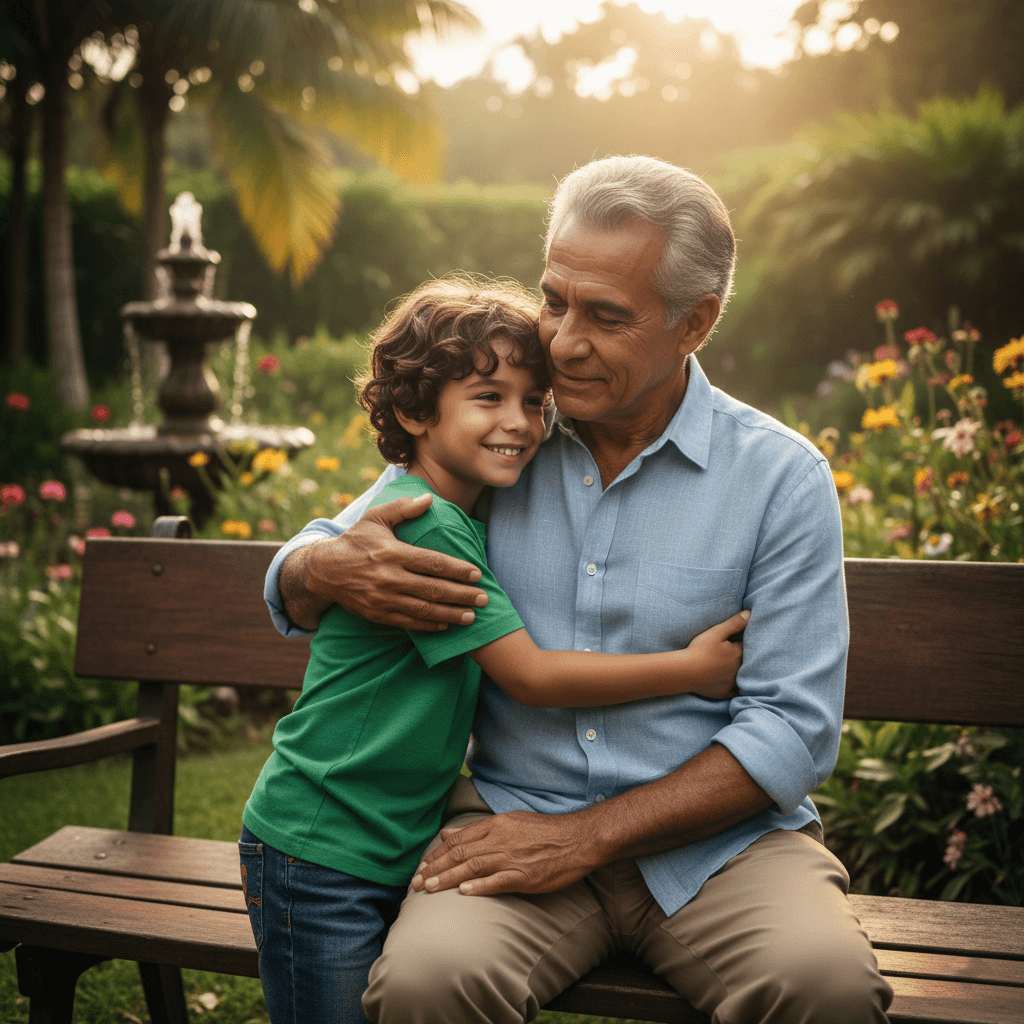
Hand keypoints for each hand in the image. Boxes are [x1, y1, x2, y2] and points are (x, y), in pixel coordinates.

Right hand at [292, 493, 488, 630]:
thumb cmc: (355, 541)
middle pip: (434, 589)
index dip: (457, 569)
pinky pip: (409, 622)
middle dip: (462, 594)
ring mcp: (384, 599)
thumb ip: (403, 508)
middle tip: (484, 598)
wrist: (324, 571)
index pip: (433, 563)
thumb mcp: (375, 518)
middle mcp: (390, 578)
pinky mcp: (378, 614)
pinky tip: (447, 624)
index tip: (476, 573)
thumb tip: (429, 498)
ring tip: (472, 616)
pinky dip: (429, 625)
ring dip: (451, 613)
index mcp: (393, 553)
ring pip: (424, 609)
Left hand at [411, 810, 598, 896]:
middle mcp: (500, 839)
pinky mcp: (525, 875)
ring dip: (448, 879)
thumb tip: (446, 833)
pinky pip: (498, 881)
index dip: (437, 854)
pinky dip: (479, 886)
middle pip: (460, 853)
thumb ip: (478, 829)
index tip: (422, 867)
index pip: (458, 839)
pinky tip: (463, 893)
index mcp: (496, 825)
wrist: (578, 838)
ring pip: (472, 867)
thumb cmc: (545, 832)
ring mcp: (512, 857)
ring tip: (429, 889)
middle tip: (416, 883)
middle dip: (435, 869)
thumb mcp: (510, 821)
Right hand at [684, 609, 748, 698]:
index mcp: (739, 653)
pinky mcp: (725, 692)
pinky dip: (740, 688)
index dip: (750, 642)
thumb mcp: (716, 632)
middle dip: (750, 657)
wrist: (685, 672)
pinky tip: (740, 686)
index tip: (749, 640)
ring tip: (748, 669)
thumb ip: (734, 623)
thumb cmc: (700, 650)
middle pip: (750, 662)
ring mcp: (733, 682)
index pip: (750, 646)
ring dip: (747, 672)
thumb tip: (750, 613)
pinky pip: (737, 691)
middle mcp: (740, 669)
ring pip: (746, 677)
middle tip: (751, 653)